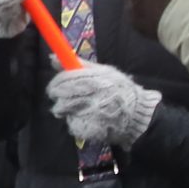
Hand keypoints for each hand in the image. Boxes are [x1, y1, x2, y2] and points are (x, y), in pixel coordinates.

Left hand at [45, 63, 160, 149]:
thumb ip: (78, 64)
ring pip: (64, 111)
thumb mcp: (104, 71)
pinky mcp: (87, 129)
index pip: (63, 81)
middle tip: (70, 99)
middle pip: (60, 97)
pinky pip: (73, 125)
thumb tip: (52, 58)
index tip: (56, 87)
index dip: (57, 84)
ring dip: (68, 111)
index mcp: (90, 80)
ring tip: (84, 109)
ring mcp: (86, 114)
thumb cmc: (120, 89)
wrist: (136, 114)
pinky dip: (77, 123)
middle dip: (60, 98)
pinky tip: (89, 120)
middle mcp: (87, 96)